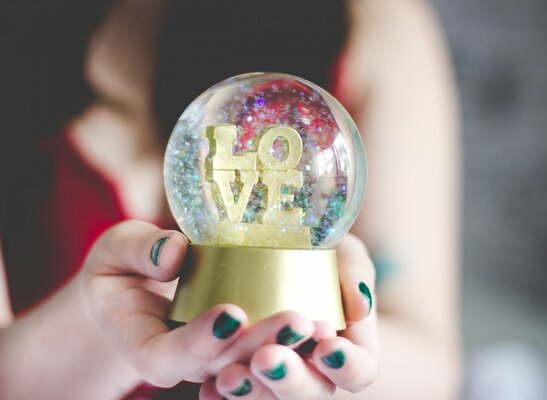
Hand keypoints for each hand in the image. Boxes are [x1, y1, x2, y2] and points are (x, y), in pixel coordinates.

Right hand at [79, 220, 323, 389]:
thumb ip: (136, 249)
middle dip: (260, 345)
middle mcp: (186, 362)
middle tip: (297, 320)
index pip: (168, 357)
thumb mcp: (115, 250)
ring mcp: (215, 358)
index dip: (200, 342)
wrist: (135, 290)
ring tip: (319, 326)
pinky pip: (266, 350)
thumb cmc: (120, 268)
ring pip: (252, 365)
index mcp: (146, 346)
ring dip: (286, 349)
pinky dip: (294, 343)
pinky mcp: (238, 345)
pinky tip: (326, 325)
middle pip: (223, 365)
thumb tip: (174, 252)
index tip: (231, 313)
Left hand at [199, 234, 378, 398]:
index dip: (348, 367)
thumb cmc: (319, 248)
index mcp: (348, 346)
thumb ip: (355, 271)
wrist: (273, 241)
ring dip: (250, 390)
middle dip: (290, 379)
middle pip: (310, 391)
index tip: (326, 346)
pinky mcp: (240, 370)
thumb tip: (360, 306)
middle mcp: (313, 367)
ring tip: (228, 376)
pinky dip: (220, 394)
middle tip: (268, 358)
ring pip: (268, 396)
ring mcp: (276, 372)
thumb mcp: (343, 250)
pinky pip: (233, 393)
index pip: (359, 370)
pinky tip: (208, 389)